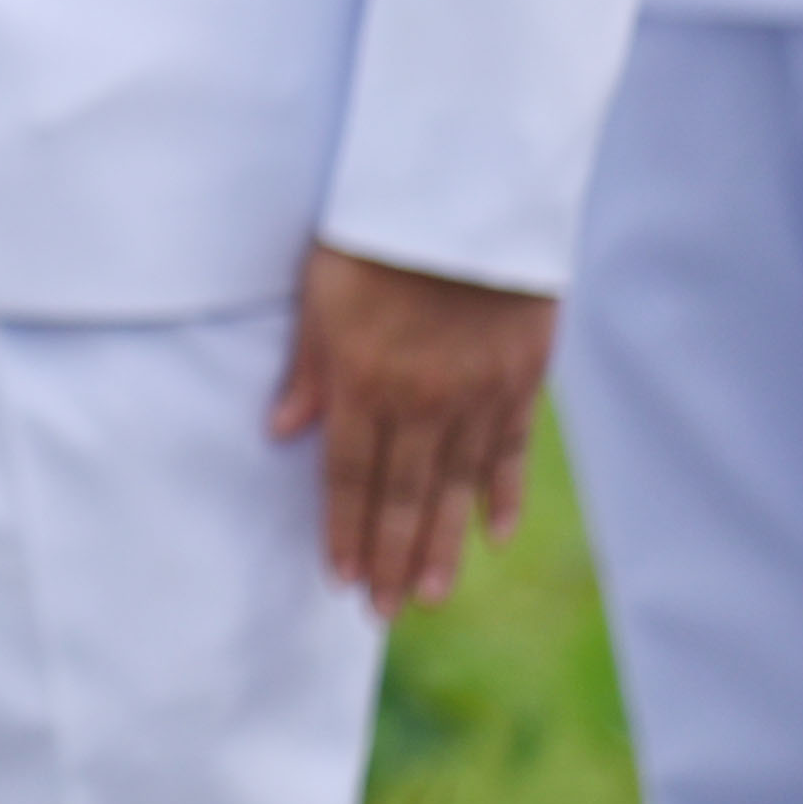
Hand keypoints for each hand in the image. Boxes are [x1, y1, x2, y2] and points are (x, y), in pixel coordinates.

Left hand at [268, 243, 554, 614]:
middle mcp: (421, 401)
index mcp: (364, 381)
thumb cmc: (374, 231)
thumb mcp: (318, 292)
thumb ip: (308, 367)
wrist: (465, 190)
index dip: (342, 530)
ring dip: (440, 546)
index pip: (348, 476)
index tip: (338, 577)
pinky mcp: (520, 378)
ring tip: (427, 597)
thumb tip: (282, 431)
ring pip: (456, 489)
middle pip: (402, 497)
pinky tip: (493, 535)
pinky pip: (508, 452)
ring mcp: (476, 395)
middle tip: (381, 613)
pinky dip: (499, 495)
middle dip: (387, 559)